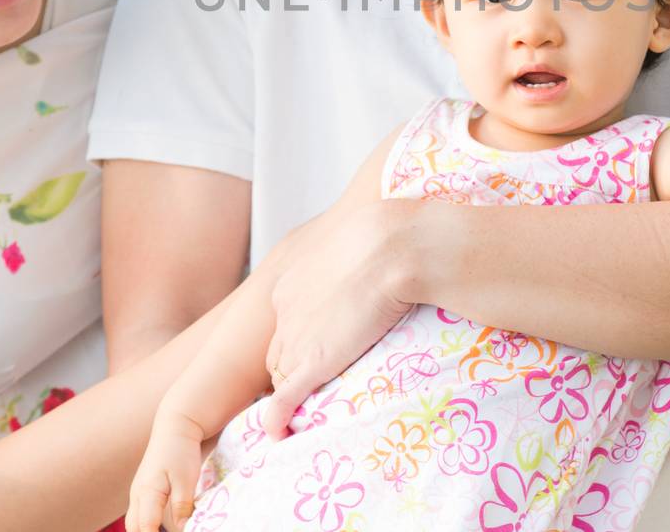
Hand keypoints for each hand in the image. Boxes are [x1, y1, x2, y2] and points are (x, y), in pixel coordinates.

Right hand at [126, 411, 204, 531]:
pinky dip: (150, 523)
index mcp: (147, 493)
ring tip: (166, 529)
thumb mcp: (186, 479)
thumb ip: (182, 506)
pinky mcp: (143, 491)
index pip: (145, 528)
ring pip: (136, 522)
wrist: (175, 428)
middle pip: (135, 528)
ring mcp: (138, 493)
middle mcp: (137, 495)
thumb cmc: (181, 452)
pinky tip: (165, 523)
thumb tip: (182, 529)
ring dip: (148, 530)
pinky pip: (142, 514)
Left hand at [259, 199, 419, 436]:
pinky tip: (277, 431)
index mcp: (292, 282)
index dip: (301, 338)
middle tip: (312, 378)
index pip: (287, 323)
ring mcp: (296, 337)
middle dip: (290, 366)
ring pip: (281, 374)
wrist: (391, 249)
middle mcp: (285, 310)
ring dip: (290, 391)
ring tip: (305, 406)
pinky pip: (284, 397)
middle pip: (278, 349)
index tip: (320, 344)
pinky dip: (278, 417)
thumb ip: (354, 259)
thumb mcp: (357, 241)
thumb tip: (378, 257)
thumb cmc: (386, 238)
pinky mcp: (312, 361)